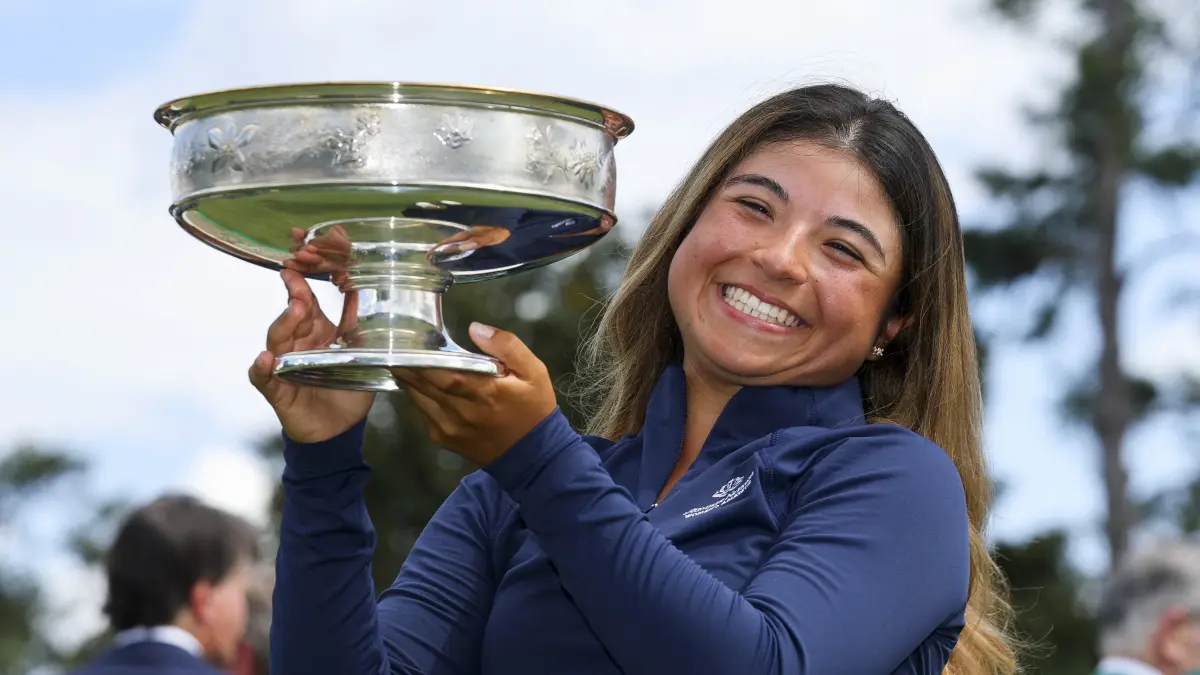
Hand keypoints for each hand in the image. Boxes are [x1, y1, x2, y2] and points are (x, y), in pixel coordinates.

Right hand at [248, 269, 375, 442]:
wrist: (339, 428)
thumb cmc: (347, 388)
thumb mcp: (361, 353)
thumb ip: (358, 326)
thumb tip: (362, 292)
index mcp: (316, 332)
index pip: (306, 303)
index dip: (301, 284)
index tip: (299, 263)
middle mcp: (296, 345)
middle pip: (291, 317)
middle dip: (295, 298)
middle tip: (299, 284)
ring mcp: (283, 366)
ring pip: (276, 340)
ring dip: (283, 325)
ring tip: (293, 312)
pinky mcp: (276, 390)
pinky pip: (263, 377)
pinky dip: (262, 368)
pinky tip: (266, 360)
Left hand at [391, 324, 557, 465]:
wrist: (534, 455)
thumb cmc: (534, 409)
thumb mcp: (534, 372)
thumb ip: (507, 346)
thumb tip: (476, 329)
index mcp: (485, 393)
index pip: (444, 374)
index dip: (422, 359)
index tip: (410, 340)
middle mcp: (463, 413)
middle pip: (423, 385)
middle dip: (407, 364)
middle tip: (397, 345)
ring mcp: (450, 428)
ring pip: (418, 398)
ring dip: (408, 379)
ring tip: (402, 359)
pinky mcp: (444, 438)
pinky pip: (422, 412)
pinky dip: (417, 396)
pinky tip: (419, 382)